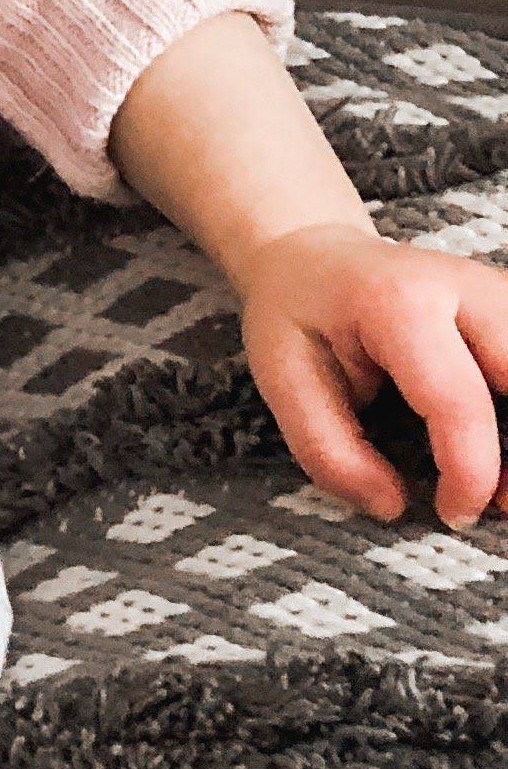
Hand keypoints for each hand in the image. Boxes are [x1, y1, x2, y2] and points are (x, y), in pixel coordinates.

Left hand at [237, 221, 507, 530]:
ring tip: (505, 481)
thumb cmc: (299, 316)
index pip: (458, 400)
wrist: (315, 255)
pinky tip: (506, 444)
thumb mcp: (282, 378)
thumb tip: (391, 506)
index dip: (470, 472)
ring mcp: (500, 292)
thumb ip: (327, 450)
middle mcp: (465, 286)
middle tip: (502, 503)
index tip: (455, 514)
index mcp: (398, 302)